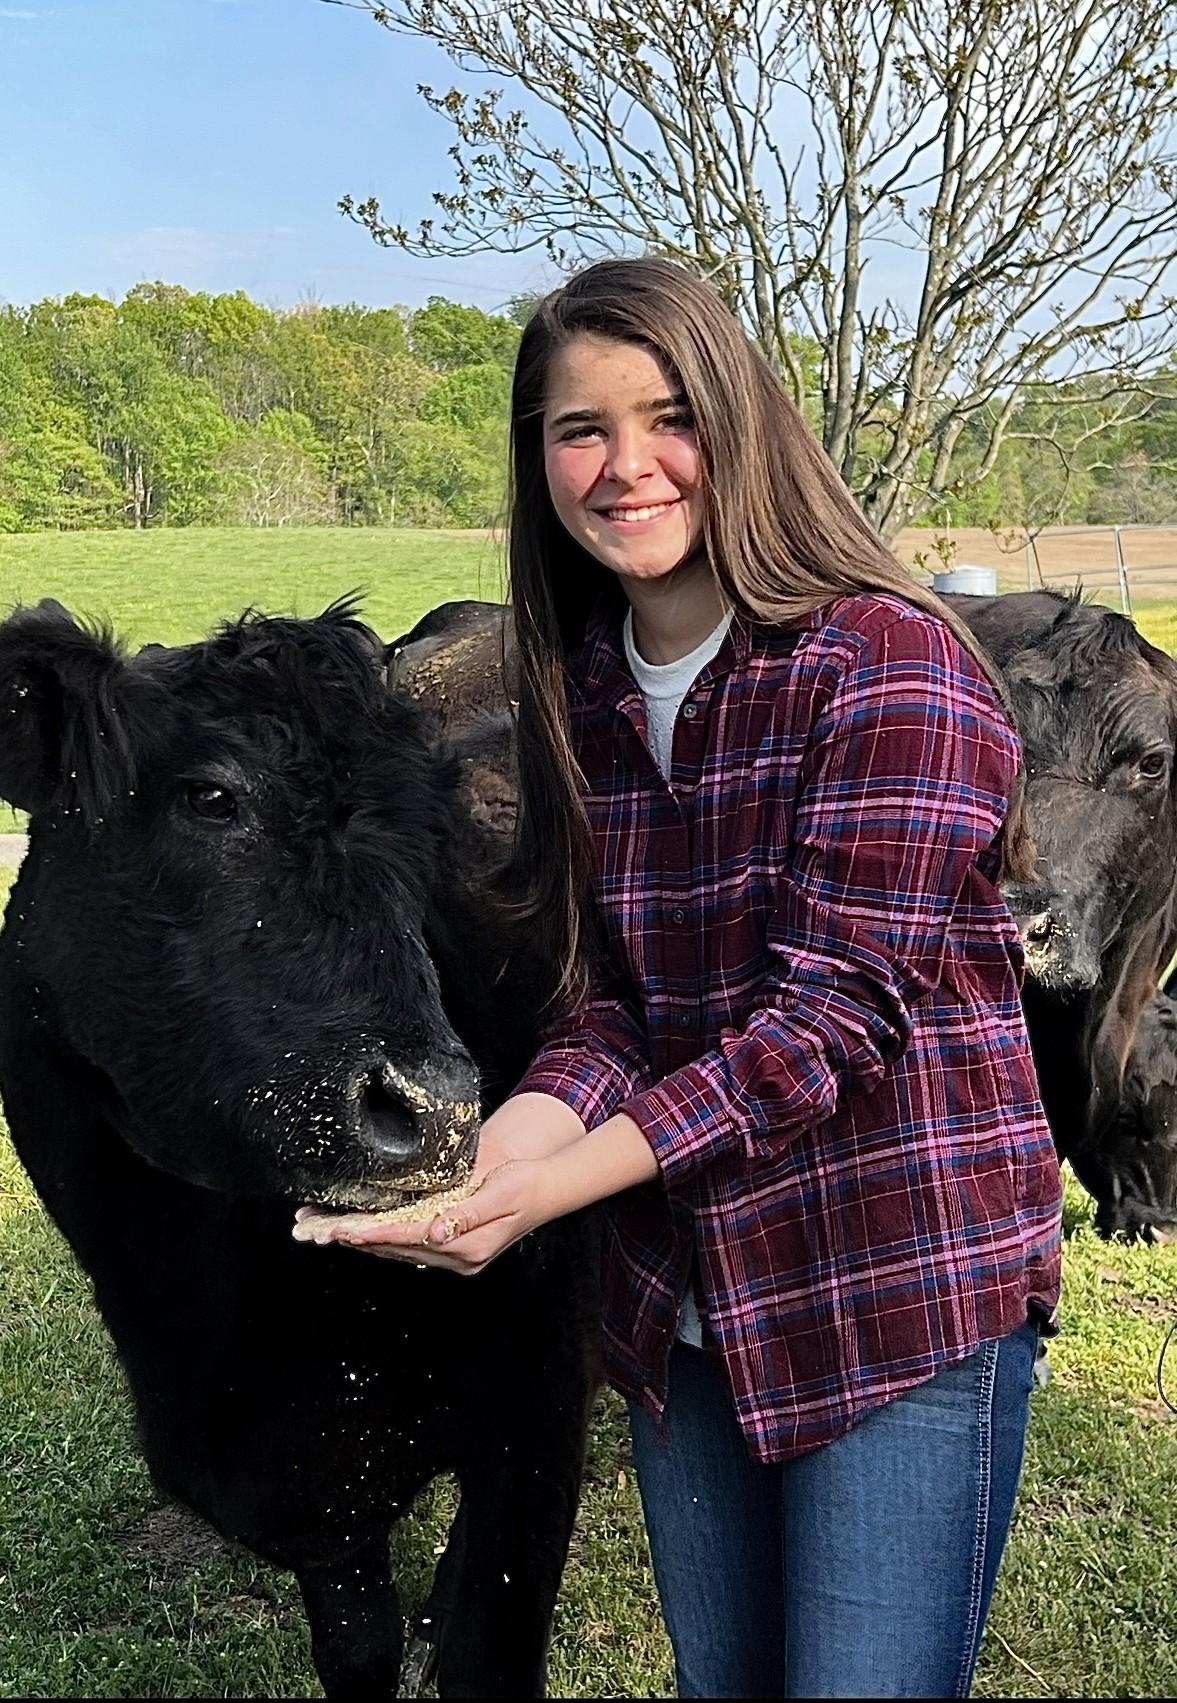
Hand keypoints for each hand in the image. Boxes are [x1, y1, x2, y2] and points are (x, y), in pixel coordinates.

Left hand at [331, 1156, 554, 1275]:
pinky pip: (408, 1244)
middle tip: (317, 1229)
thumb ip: (468, 1214)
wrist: (546, 1190)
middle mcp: (457, 1256)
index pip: (409, 1238)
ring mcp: (454, 1255)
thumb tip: (437, 1231)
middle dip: (356, 1237)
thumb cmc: (525, 1185)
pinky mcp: (451, 1247)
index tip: (343, 1229)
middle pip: (396, 1247)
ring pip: (397, 1248)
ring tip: (327, 1229)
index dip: (374, 1233)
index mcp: (468, 1246)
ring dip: (363, 1238)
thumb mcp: (501, 1193)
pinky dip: (381, 1236)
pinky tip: (361, 1229)